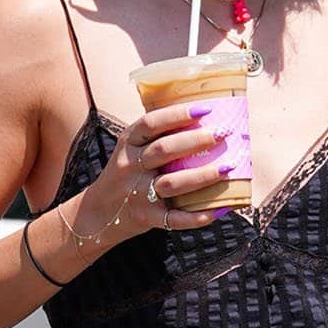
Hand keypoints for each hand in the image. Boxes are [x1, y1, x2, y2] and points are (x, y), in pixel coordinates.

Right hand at [86, 100, 234, 237]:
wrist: (99, 213)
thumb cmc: (125, 175)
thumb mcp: (131, 149)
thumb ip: (156, 136)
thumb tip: (201, 119)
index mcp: (128, 143)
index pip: (151, 123)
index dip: (177, 114)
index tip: (205, 109)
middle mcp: (131, 166)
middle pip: (163, 150)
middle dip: (195, 141)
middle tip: (222, 134)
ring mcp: (138, 193)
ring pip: (172, 183)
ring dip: (202, 176)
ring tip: (227, 168)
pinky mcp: (147, 218)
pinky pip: (175, 219)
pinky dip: (198, 217)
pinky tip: (220, 210)